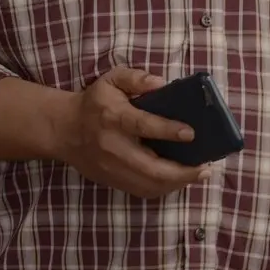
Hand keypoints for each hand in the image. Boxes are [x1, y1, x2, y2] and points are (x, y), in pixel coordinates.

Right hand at [54, 66, 205, 197]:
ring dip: (176, 183)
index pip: (143, 126)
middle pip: (151, 168)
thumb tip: (162, 84)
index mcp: (114, 117)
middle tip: (205, 169)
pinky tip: (178, 180)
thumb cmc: (94, 102)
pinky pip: (141, 191)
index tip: (191, 133)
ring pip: (148, 185)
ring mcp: (111, 168)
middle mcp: (113, 146)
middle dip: (182, 172)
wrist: (63, 129)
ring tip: (196, 175)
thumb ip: (136, 78)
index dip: (169, 130)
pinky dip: (163, 188)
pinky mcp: (111, 181)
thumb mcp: (112, 79)